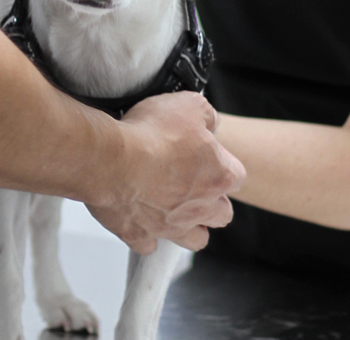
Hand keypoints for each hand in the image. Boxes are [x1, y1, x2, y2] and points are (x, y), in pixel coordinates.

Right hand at [86, 92, 245, 254]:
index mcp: (219, 176)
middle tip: (192, 184)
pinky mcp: (140, 235)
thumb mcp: (188, 105)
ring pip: (195, 239)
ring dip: (189, 226)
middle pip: (222, 213)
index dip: (222, 164)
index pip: (237, 176)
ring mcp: (171, 226)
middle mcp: (200, 207)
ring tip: (174, 209)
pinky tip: (139, 218)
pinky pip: (149, 244)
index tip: (206, 155)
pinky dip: (147, 235)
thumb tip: (210, 121)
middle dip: (212, 202)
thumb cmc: (149, 135)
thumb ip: (206, 114)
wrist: (111, 161)